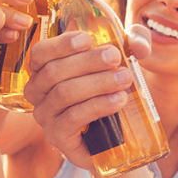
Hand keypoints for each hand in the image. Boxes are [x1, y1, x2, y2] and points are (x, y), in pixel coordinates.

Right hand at [23, 27, 150, 171]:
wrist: (115, 137)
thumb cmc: (111, 91)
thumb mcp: (122, 61)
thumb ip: (132, 44)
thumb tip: (139, 44)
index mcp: (44, 70)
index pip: (40, 53)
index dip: (60, 45)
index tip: (88, 39)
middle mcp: (38, 93)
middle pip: (53, 72)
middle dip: (87, 62)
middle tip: (115, 58)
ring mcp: (45, 116)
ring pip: (64, 94)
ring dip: (97, 83)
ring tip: (124, 78)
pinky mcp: (57, 136)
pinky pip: (73, 117)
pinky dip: (98, 106)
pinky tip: (119, 100)